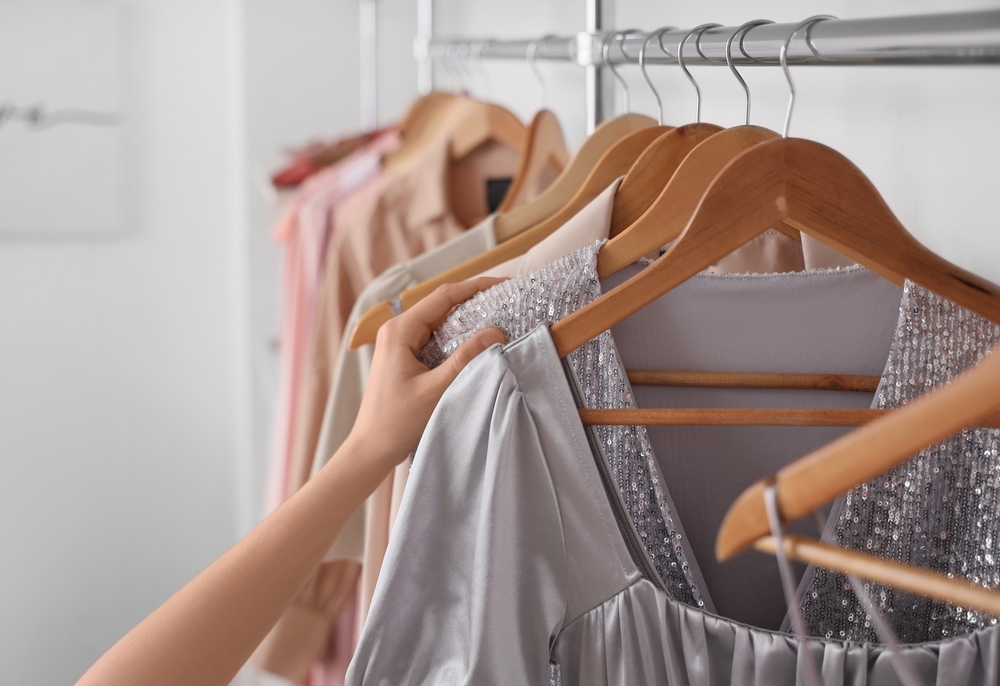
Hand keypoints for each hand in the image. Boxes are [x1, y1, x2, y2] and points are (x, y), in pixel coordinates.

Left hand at [349, 278, 506, 472]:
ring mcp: (401, 344)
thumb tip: (496, 332)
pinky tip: (478, 344)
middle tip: (507, 302)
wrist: (371, 449)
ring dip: (468, 321)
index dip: (475, 287)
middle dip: (475, 302)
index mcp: (400, 330)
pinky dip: (458, 339)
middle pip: (443, 306)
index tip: (503, 285)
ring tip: (499, 319)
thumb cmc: (396, 422)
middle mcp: (398, 331)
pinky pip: (437, 340)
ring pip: (441, 323)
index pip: (443, 296)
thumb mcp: (435, 390)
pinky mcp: (406, 358)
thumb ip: (466, 359)